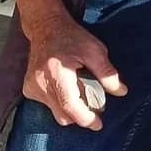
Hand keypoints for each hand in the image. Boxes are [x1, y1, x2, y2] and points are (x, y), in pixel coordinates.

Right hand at [15, 0, 126, 128]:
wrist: (45, 26)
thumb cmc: (71, 36)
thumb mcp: (94, 50)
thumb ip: (107, 72)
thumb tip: (122, 91)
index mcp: (58, 73)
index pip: (70, 106)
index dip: (86, 119)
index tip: (99, 124)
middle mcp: (41, 83)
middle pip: (63, 115)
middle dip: (81, 114)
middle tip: (94, 103)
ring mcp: (32, 87)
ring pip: (55, 112)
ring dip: (70, 108)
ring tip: (79, 89)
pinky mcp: (28, 89)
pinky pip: (47, 105)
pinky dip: (59, 102)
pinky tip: (66, 86)